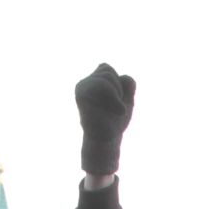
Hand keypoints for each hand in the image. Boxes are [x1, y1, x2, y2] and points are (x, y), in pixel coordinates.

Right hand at [74, 63, 136, 178]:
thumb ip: (128, 83)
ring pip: (107, 75)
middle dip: (118, 87)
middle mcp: (83, 84)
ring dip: (117, 93)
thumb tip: (123, 78)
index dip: (118, 83)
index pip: (106, 68)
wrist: (107, 140)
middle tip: (116, 107)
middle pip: (107, 69)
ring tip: (115, 109)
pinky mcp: (82, 95)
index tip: (116, 101)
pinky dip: (115, 98)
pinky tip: (118, 111)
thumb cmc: (115, 120)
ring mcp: (81, 88)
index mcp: (90, 82)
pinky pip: (103, 84)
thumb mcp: (127, 98)